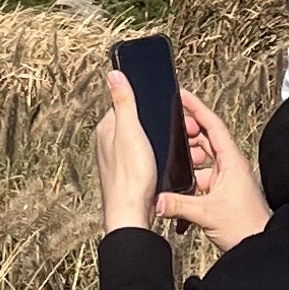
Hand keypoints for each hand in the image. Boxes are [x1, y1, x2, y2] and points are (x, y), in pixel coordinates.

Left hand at [94, 69, 167, 235]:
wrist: (132, 216)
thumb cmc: (131, 176)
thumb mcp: (130, 132)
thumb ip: (123, 102)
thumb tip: (114, 74)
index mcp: (107, 129)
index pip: (128, 103)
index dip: (149, 103)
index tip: (169, 107)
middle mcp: (109, 143)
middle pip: (139, 122)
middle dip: (159, 123)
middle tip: (181, 129)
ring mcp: (120, 160)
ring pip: (145, 140)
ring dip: (162, 141)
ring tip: (179, 146)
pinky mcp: (131, 173)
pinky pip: (149, 156)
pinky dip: (160, 156)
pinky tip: (168, 162)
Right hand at [159, 85, 269, 252]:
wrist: (259, 248)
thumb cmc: (245, 227)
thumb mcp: (206, 214)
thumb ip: (178, 205)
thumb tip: (156, 200)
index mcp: (232, 161)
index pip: (213, 125)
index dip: (197, 108)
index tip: (182, 95)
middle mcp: (230, 167)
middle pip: (206, 141)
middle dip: (187, 136)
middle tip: (169, 132)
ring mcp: (227, 181)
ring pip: (202, 163)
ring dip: (186, 164)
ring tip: (169, 165)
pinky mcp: (222, 195)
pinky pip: (202, 182)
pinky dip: (189, 185)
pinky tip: (177, 195)